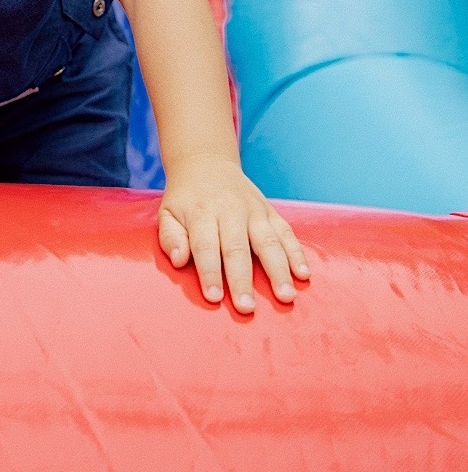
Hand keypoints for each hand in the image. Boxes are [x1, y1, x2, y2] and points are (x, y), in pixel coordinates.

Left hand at [158, 156, 309, 314]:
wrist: (206, 163)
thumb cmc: (185, 198)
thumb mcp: (167, 213)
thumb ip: (170, 237)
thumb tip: (179, 260)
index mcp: (202, 213)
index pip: (206, 247)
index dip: (210, 273)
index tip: (214, 298)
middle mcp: (230, 211)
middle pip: (237, 249)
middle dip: (242, 280)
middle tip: (247, 308)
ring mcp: (254, 210)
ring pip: (268, 241)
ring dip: (278, 270)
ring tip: (285, 296)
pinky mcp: (270, 211)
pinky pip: (286, 233)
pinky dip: (297, 253)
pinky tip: (304, 274)